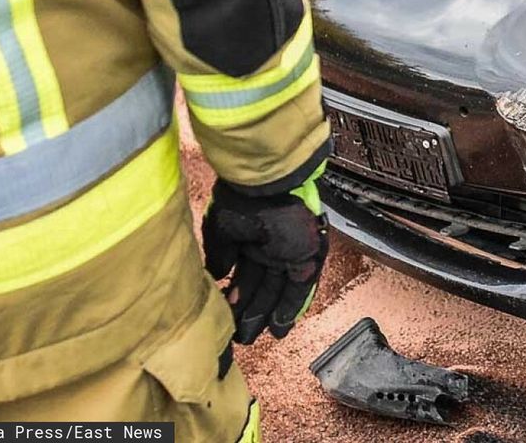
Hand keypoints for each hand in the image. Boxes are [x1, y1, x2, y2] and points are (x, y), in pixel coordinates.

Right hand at [202, 174, 327, 342]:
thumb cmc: (241, 202)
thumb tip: (217, 276)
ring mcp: (290, 254)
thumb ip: (219, 256)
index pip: (244, 276)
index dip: (236, 298)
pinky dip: (291, 308)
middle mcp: (270, 249)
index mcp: (250, 240)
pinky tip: (280, 328)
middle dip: (250, 313)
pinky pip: (301, 288)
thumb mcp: (221, 231)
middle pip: (261, 287)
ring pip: (278, 291)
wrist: (267, 187)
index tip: (227, 318)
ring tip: (252, 337)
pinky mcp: (308, 258)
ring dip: (267, 315)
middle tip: (239, 337)